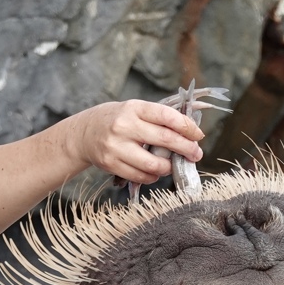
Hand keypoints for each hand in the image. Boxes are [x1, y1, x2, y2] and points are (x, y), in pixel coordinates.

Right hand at [66, 100, 204, 184]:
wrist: (85, 133)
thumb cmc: (118, 120)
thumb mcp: (135, 110)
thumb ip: (159, 119)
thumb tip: (190, 135)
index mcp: (134, 108)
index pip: (167, 116)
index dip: (187, 127)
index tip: (198, 135)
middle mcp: (124, 126)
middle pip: (165, 140)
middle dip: (186, 149)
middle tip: (196, 154)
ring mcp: (116, 146)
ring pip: (154, 164)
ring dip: (169, 167)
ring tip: (172, 165)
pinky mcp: (111, 164)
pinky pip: (140, 176)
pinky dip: (153, 176)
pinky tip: (155, 172)